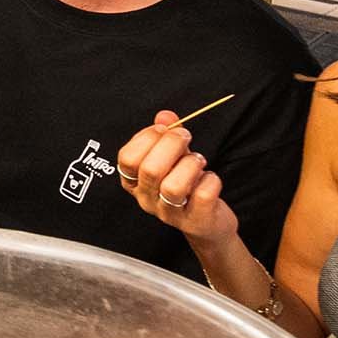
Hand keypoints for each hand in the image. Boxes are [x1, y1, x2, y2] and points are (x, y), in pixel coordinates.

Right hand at [116, 111, 239, 247]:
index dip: (146, 138)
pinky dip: (211, 180)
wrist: (208, 222)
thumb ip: (166, 136)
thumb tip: (165, 115)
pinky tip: (210, 178)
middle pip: (150, 170)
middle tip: (185, 138)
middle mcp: (147, 199)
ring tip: (198, 161)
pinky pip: (202, 196)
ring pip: (173, 187)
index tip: (163, 129)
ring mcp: (170, 213)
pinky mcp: (195, 221)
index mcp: (135, 182)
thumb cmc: (186, 185)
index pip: (127, 159)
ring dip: (190, 165)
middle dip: (171, 145)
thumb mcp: (173, 158)